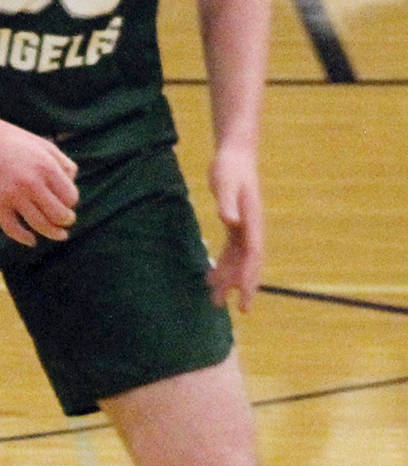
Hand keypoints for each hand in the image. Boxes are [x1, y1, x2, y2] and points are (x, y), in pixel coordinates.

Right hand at [0, 118, 77, 245]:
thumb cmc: (20, 145)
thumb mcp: (48, 148)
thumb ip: (66, 167)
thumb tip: (71, 194)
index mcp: (46, 167)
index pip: (70, 197)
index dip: (71, 202)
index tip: (67, 200)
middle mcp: (30, 183)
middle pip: (58, 214)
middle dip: (67, 220)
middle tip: (67, 221)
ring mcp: (12, 195)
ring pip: (39, 225)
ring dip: (53, 233)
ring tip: (60, 235)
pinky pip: (12, 229)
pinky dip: (24, 238)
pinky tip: (32, 241)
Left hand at [206, 144, 263, 310]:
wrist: (235, 155)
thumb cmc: (229, 168)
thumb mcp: (224, 183)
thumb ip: (227, 203)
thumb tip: (231, 222)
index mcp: (253, 221)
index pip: (253, 256)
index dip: (250, 278)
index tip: (245, 298)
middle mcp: (252, 227)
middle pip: (250, 263)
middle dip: (246, 286)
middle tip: (240, 310)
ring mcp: (245, 227)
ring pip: (239, 260)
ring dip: (230, 279)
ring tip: (216, 300)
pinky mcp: (236, 225)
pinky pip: (232, 251)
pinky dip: (223, 265)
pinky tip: (212, 278)